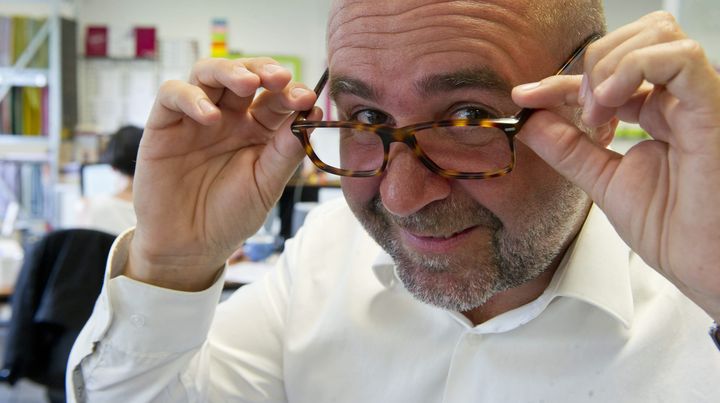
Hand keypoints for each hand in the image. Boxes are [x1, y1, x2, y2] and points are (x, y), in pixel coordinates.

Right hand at [125, 58, 318, 290]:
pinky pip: (172, 95)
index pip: (276, 97)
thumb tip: (313, 115)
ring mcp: (196, 118)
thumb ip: (286, 151)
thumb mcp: (266, 185)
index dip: (292, 92)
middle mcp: (228, 117)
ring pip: (208, 73)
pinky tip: (210, 116)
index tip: (308, 100)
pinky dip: (191, 97)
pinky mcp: (164, 125)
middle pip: (244, 75)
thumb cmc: (229, 216)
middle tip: (280, 78)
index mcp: (257, 129)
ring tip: (247, 83)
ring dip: (229, 71)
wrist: (189, 247)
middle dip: (263, 70)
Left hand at [512, 12, 719, 320]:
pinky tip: (612, 100)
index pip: (606, 76)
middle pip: (636, 38)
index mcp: (657, 115)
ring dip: (611, 64)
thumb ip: (569, 149)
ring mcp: (697, 102)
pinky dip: (635, 66)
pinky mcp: (712, 110)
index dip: (561, 81)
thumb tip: (529, 120)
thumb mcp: (605, 182)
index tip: (524, 96)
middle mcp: (678, 102)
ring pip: (658, 34)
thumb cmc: (673, 231)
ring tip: (598, 111)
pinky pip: (681, 58)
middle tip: (582, 114)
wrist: (704, 267)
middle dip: (593, 64)